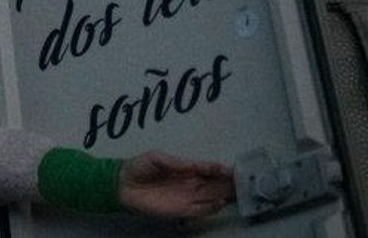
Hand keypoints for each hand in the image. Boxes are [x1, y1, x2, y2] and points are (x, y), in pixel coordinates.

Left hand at [118, 150, 234, 218]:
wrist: (122, 185)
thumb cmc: (139, 168)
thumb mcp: (157, 158)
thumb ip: (178, 163)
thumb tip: (197, 165)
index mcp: (185, 169)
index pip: (208, 170)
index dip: (221, 170)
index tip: (235, 170)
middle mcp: (190, 184)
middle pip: (215, 184)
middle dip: (229, 183)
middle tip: (246, 183)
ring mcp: (187, 198)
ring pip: (212, 197)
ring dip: (225, 195)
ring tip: (239, 193)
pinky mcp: (181, 210)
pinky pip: (200, 210)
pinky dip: (211, 208)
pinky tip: (221, 203)